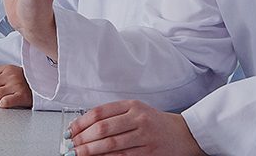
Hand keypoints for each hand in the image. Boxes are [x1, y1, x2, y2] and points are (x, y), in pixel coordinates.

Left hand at [67, 100, 202, 155]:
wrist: (184, 134)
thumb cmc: (156, 123)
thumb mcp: (136, 111)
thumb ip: (113, 115)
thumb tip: (84, 127)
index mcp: (133, 105)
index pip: (100, 112)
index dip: (81, 122)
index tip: (71, 131)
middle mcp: (139, 118)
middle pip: (103, 129)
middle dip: (83, 139)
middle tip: (71, 146)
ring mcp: (144, 136)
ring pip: (111, 145)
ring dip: (90, 151)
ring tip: (78, 154)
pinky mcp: (148, 152)